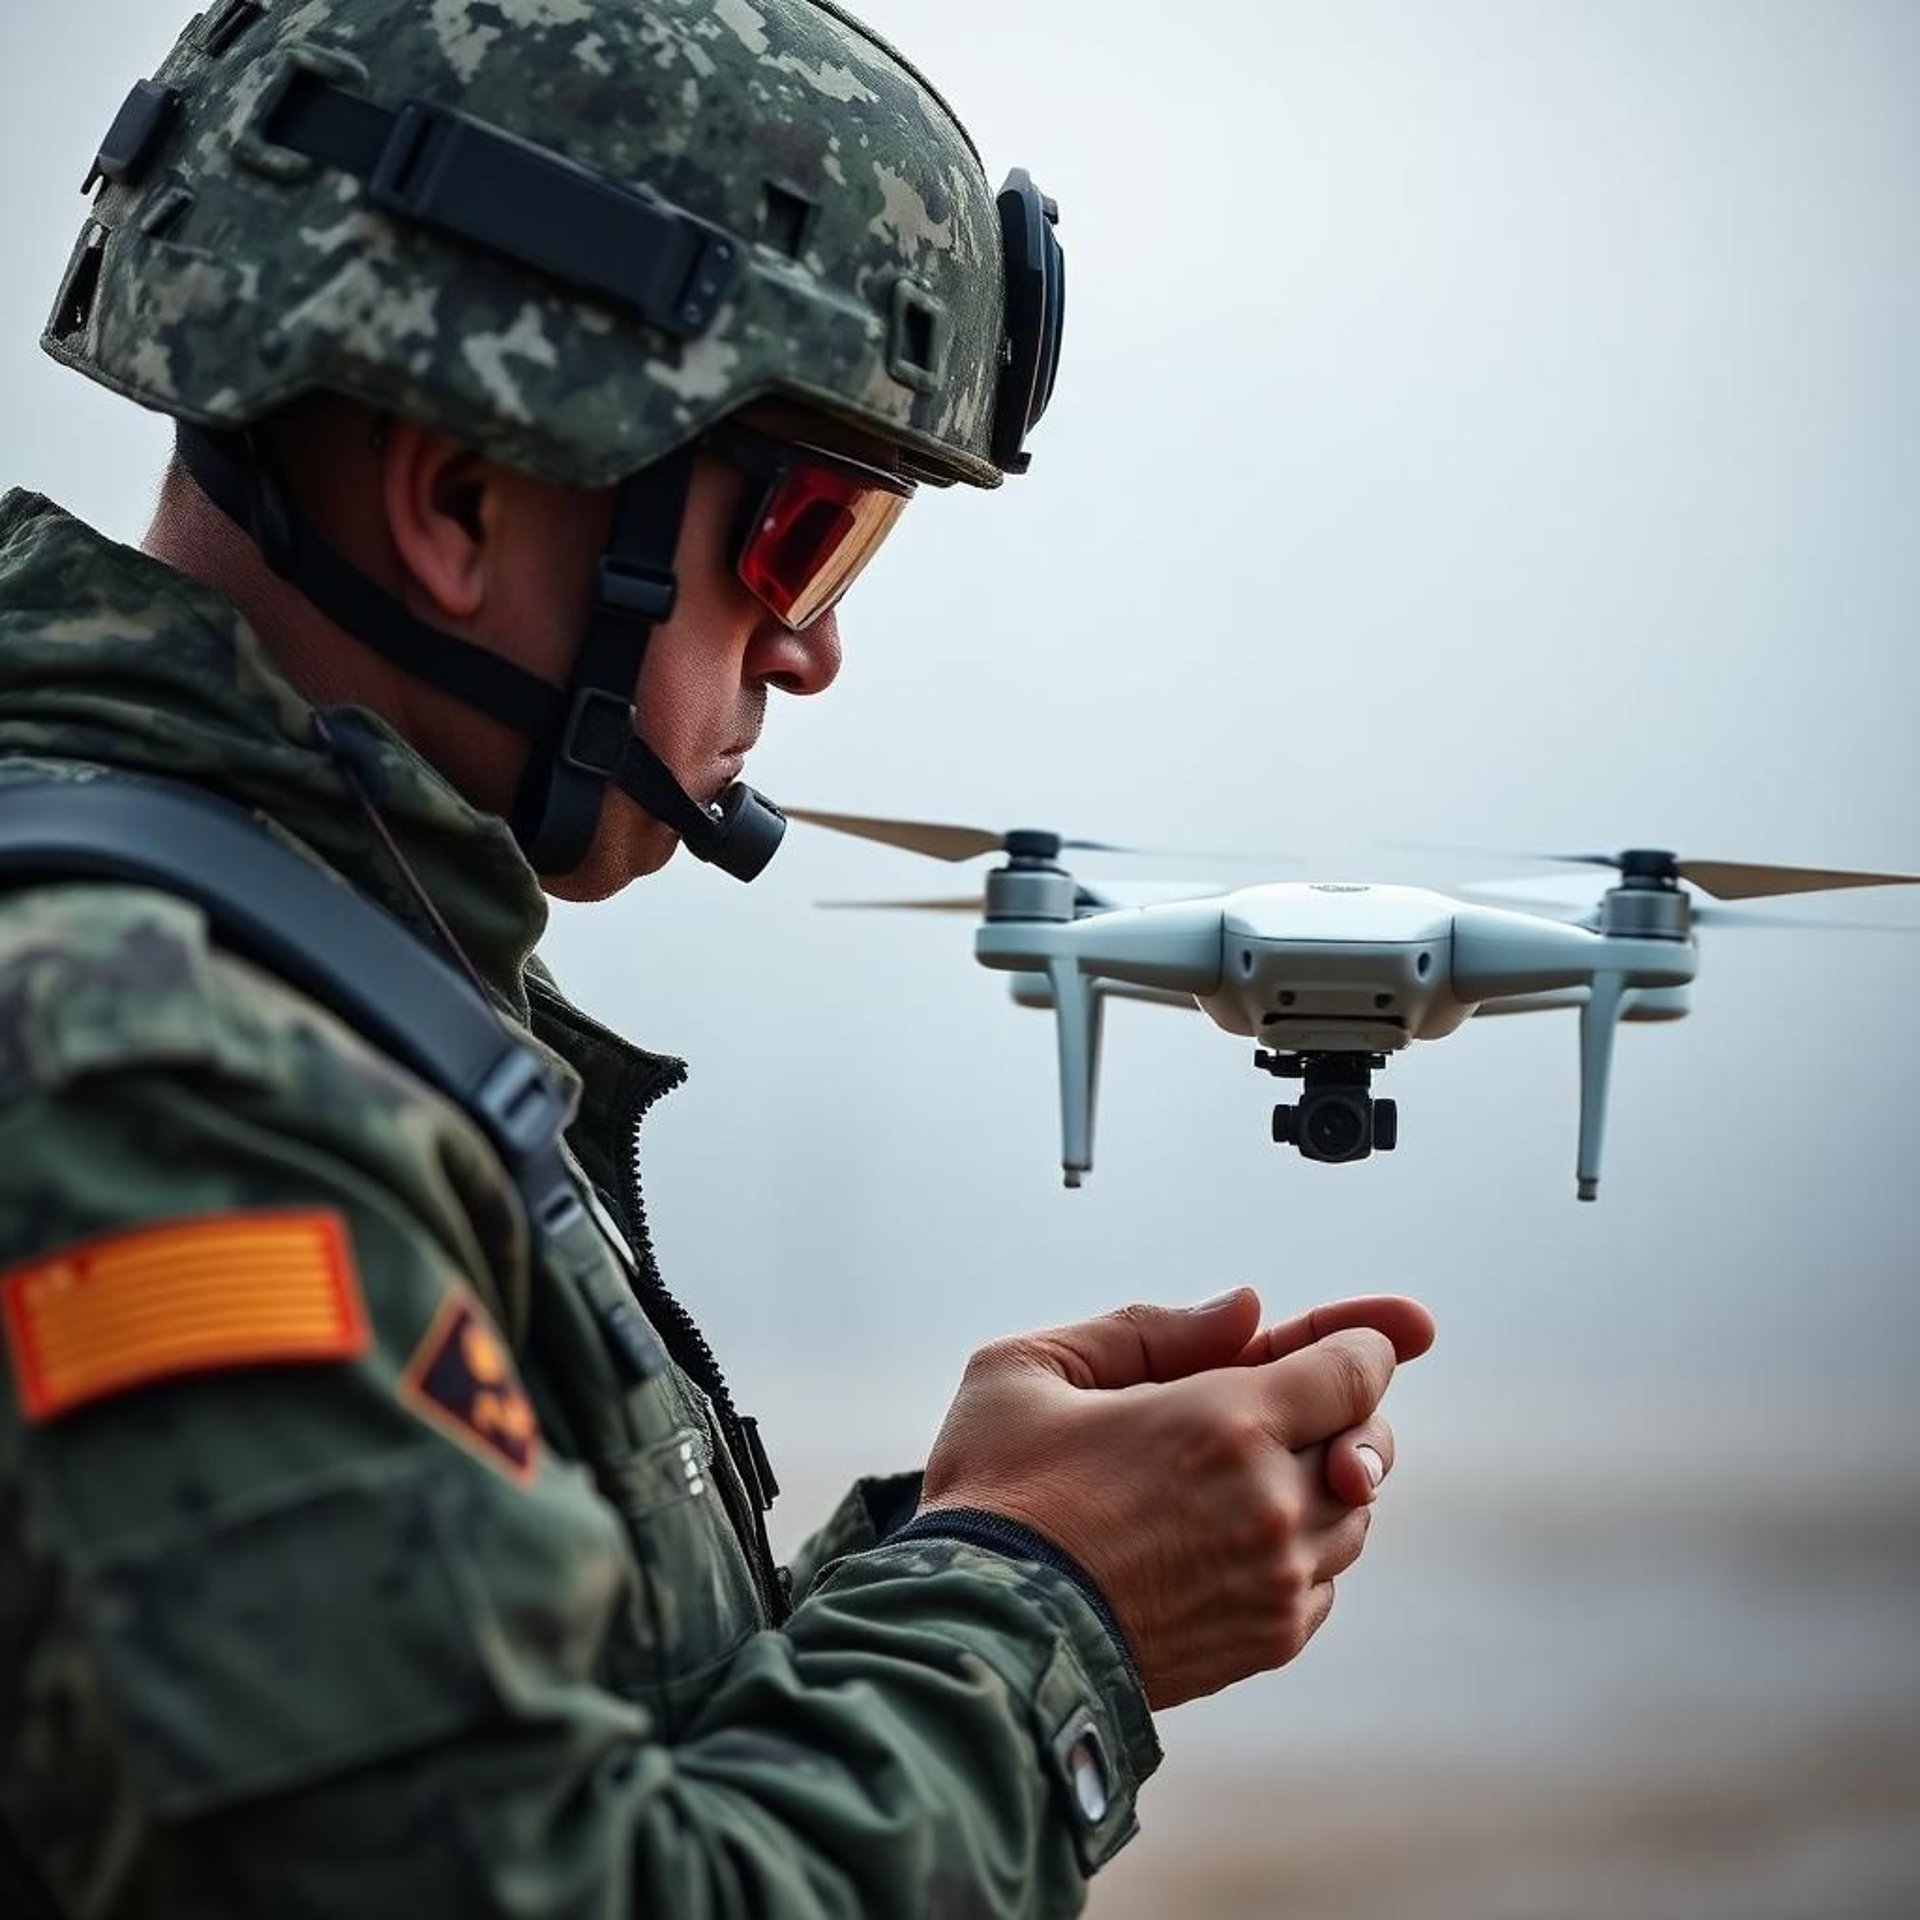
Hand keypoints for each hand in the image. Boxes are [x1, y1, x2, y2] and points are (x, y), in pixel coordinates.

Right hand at [918, 1288, 1433, 1710]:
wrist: (980, 1641)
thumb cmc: (995, 1497)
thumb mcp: (1031, 1370)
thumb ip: (1148, 1326)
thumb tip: (1247, 1310)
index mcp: (1224, 1422)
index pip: (1355, 1370)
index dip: (1364, 1339)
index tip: (1362, 1333)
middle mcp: (1271, 1505)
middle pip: (1369, 1442)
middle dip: (1343, 1409)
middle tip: (1299, 1396)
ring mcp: (1275, 1582)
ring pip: (1353, 1515)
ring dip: (1322, 1479)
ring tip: (1253, 1465)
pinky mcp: (1265, 1641)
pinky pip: (1324, 1580)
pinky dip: (1303, 1547)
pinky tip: (1238, 1532)